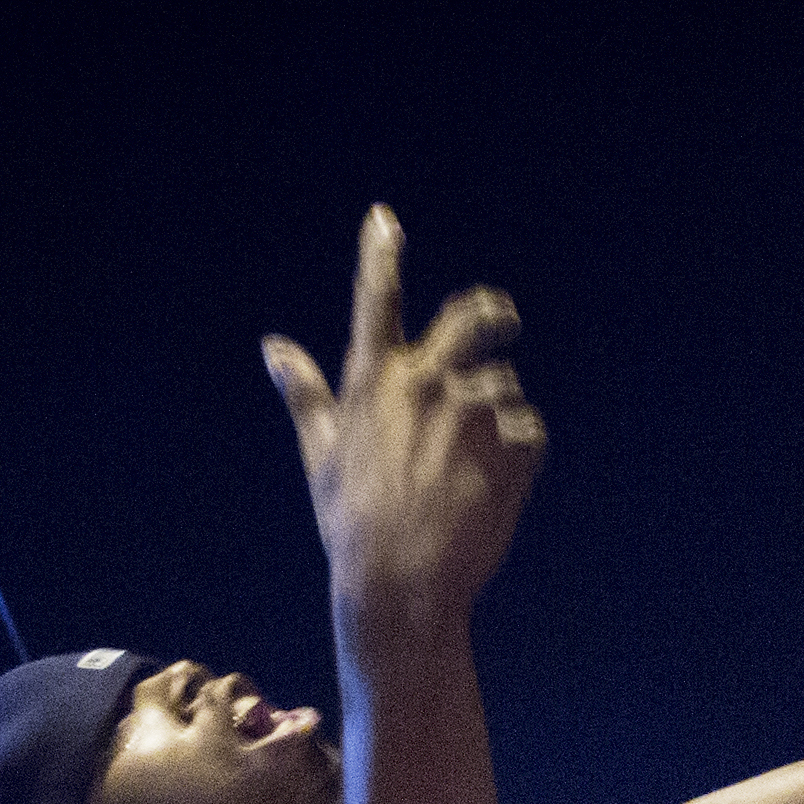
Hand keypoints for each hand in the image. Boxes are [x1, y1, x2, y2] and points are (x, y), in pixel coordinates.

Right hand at [263, 207, 546, 632]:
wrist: (399, 583)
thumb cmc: (351, 523)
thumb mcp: (319, 454)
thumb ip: (304, 392)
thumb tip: (272, 346)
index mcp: (374, 380)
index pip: (374, 301)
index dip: (378, 254)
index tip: (384, 220)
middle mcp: (427, 381)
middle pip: (473, 317)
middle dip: (492, 314)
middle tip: (503, 321)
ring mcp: (474, 410)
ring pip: (504, 389)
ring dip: (496, 419)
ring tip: (469, 474)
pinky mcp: (514, 443)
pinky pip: (531, 432)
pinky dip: (519, 455)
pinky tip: (492, 490)